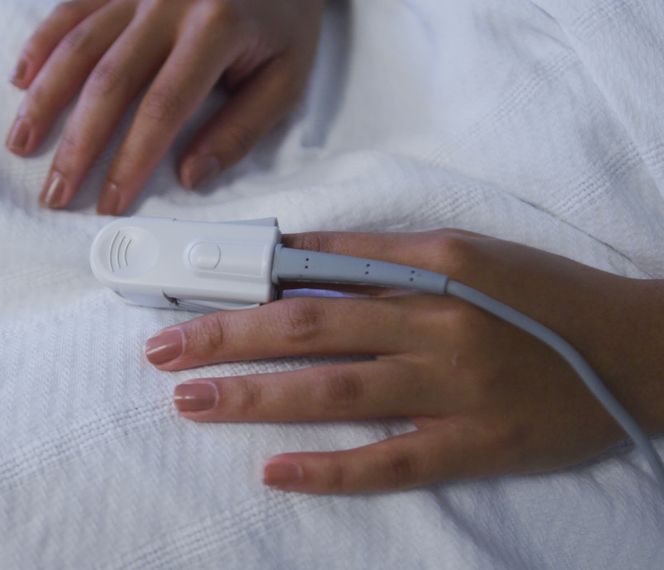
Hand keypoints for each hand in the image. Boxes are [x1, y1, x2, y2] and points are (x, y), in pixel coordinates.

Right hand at [7, 0, 323, 213]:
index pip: (163, 108)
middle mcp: (168, 2)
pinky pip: (70, 9)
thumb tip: (191, 177)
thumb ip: (240, 129)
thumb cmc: (283, 22)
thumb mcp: (285, 78)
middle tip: (55, 192)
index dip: (131, 160)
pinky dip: (41, 44)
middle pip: (109, 82)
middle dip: (77, 145)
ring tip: (21, 144)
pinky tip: (20, 80)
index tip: (109, 202)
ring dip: (45, 99)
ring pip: (79, 46)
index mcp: (216, 28)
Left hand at [143, 229, 663, 493]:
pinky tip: (274, 471)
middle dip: (226, 340)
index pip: (316, 282)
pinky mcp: (475, 447)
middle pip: (310, 332)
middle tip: (161, 353)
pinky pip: (391, 462)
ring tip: (191, 401)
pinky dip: (330, 469)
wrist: (636, 352)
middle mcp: (436, 327)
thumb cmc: (541, 295)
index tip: (184, 300)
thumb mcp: (464, 251)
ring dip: (255, 397)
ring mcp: (454, 392)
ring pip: (336, 394)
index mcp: (431, 271)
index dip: (243, 293)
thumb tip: (296, 254)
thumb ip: (380, 254)